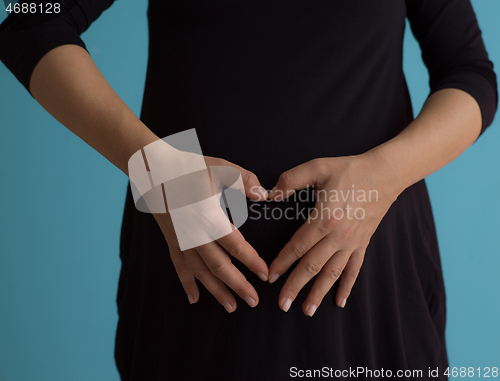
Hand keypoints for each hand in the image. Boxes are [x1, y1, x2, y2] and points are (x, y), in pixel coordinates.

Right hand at [152, 156, 269, 312]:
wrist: (153, 170)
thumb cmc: (188, 168)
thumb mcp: (220, 168)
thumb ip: (245, 180)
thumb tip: (264, 195)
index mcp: (208, 218)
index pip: (235, 246)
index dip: (252, 262)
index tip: (266, 274)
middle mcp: (194, 235)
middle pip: (219, 267)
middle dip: (238, 285)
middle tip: (253, 301)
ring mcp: (181, 240)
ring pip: (200, 272)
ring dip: (216, 290)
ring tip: (231, 306)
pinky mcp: (172, 240)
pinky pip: (180, 267)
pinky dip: (187, 283)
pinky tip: (194, 298)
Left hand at [267, 151, 403, 315]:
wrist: (385, 173)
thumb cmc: (349, 169)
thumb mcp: (317, 167)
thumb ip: (291, 179)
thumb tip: (271, 194)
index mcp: (323, 219)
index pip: (297, 246)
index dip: (282, 262)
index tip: (270, 276)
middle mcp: (338, 236)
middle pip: (312, 267)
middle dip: (295, 287)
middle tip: (282, 304)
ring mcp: (352, 242)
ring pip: (332, 274)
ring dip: (319, 293)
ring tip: (307, 310)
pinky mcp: (363, 243)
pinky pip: (354, 269)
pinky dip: (347, 286)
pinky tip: (340, 301)